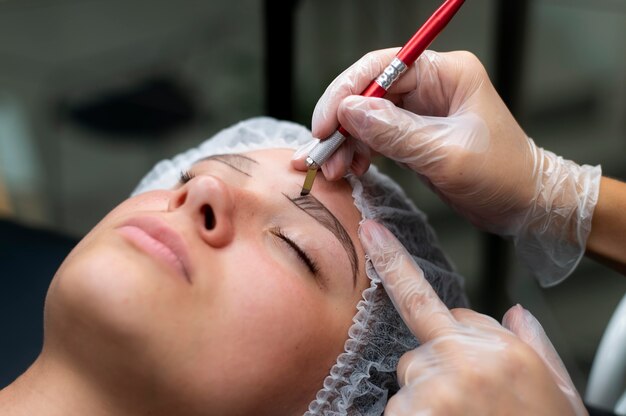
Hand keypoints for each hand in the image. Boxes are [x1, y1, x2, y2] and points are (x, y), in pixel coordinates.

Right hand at [294, 49, 599, 284]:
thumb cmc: (502, 175)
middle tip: (319, 152)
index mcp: (446, 73)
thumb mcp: (445, 155)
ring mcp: (421, 110)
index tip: (325, 124)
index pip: (381, 67)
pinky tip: (351, 169)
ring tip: (332, 169)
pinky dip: (359, 152)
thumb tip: (349, 111)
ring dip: (345, 142)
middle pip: (368, 91)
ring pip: (367, 116)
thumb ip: (395, 133)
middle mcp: (431, 85)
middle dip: (340, 122)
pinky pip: (376, 136)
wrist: (524, 204)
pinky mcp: (415, 134)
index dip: (346, 92)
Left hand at [358, 219, 587, 414]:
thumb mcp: (556, 389)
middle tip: (471, 403)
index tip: (370, 234)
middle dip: (435, 371)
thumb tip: (517, 314)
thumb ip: (532, 346)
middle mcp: (459, 361)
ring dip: (426, 403)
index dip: (394, 265)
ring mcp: (433, 392)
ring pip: (407, 384)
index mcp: (494, 346)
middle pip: (417, 350)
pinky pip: (397, 411)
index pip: (425, 297)